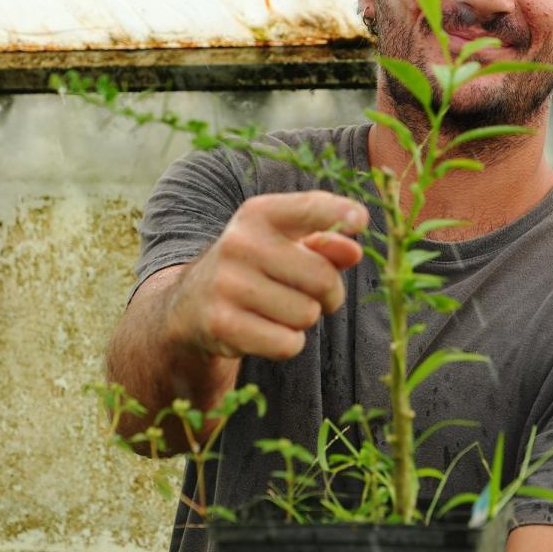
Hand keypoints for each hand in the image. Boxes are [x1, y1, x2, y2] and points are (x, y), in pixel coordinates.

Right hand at [167, 191, 368, 360]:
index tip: (361, 222)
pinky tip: (266, 330)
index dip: (342, 213)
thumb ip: (326, 242)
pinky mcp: (222, 324)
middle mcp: (239, 242)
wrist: (191, 304)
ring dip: (303, 320)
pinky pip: (288, 343)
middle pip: (322, 277)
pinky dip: (287, 343)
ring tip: (279, 310)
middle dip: (328, 294)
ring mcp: (227, 284)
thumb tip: (354, 251)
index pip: (311, 208)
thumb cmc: (256, 268)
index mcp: (258, 213)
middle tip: (311, 295)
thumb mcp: (287, 244)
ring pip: (307, 315)